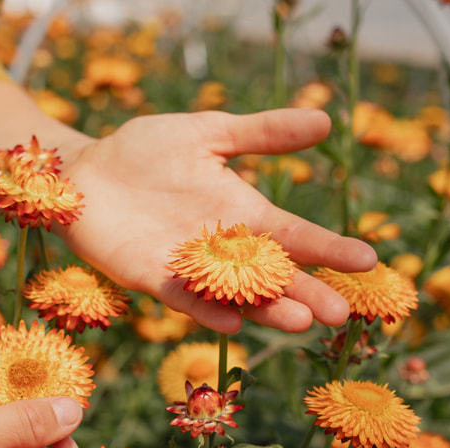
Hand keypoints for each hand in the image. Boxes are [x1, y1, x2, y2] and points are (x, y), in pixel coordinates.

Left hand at [58, 108, 376, 333]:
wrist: (82, 171)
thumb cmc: (143, 150)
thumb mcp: (207, 133)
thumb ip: (261, 133)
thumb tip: (325, 122)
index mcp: (243, 214)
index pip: (295, 236)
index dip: (329, 249)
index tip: (367, 261)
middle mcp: (223, 249)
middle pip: (274, 276)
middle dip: (308, 293)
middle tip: (342, 313)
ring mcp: (188, 268)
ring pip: (236, 295)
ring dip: (267, 310)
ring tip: (300, 323)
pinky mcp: (151, 279)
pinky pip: (183, 298)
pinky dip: (206, 310)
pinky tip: (232, 321)